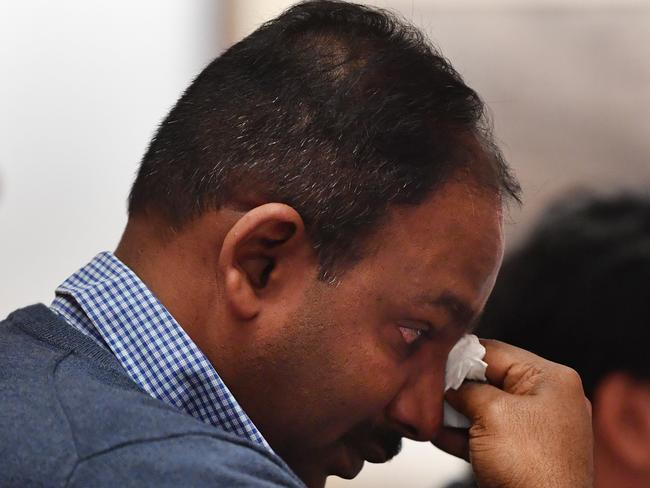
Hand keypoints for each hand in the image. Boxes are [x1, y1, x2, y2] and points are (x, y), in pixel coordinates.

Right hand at [433, 340, 592, 487]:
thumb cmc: (533, 469)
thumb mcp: (491, 412)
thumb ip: (467, 389)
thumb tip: (450, 383)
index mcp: (551, 379)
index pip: (495, 351)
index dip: (461, 355)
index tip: (434, 359)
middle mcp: (548, 400)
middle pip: (489, 380)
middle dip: (456, 387)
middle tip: (429, 387)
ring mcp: (535, 429)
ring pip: (484, 408)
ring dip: (456, 412)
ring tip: (429, 411)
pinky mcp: (522, 454)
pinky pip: (487, 434)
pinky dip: (463, 433)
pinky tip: (437, 433)